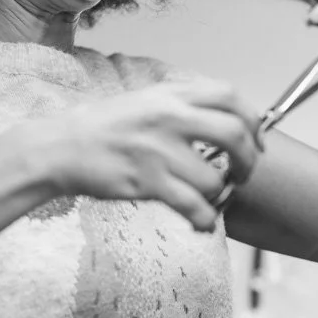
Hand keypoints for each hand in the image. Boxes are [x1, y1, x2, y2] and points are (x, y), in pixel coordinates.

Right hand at [32, 78, 262, 232]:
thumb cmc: (104, 127)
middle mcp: (169, 117)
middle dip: (249, 160)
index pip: (230, 96)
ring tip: (207, 199)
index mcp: (171, 95)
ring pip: (214, 178)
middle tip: (242, 174)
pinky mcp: (148, 182)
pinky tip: (201, 222)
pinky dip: (205, 219)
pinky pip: (193, 206)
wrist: (61, 148)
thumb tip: (225, 119)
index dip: (253, 120)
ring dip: (218, 195)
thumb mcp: (146, 100)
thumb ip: (183, 104)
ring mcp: (159, 150)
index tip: (256, 141)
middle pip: (235, 134)